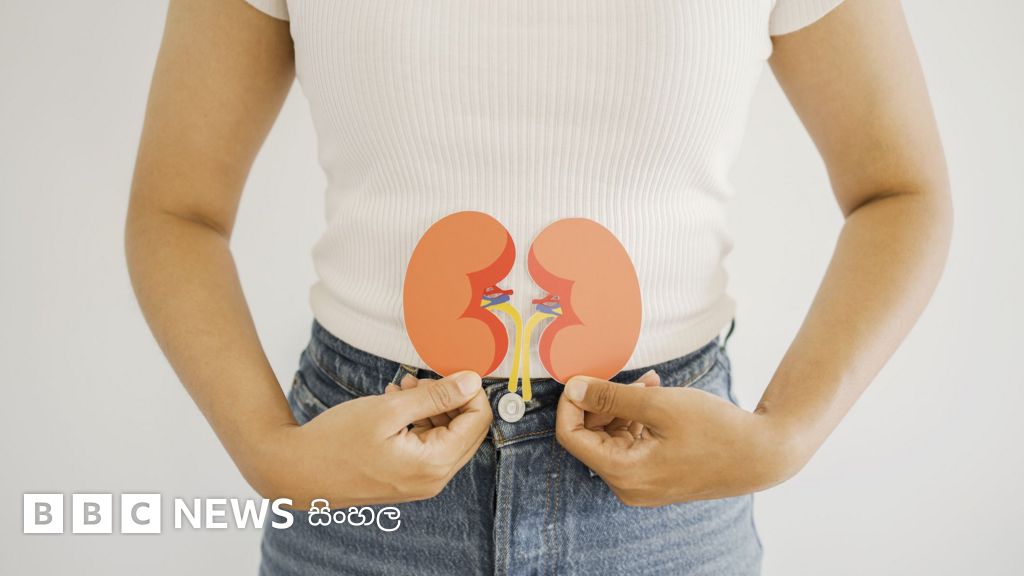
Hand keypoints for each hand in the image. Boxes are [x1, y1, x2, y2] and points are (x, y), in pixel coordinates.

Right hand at [253, 370, 491, 508]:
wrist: (296, 471)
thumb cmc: (336, 440)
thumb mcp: (389, 409)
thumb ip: (436, 396)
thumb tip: (473, 382)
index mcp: (434, 465)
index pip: (478, 422)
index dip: (469, 391)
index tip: (448, 371)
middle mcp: (433, 480)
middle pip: (466, 430)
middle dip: (449, 399)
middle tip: (417, 381)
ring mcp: (420, 482)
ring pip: (446, 435)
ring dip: (431, 407)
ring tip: (401, 389)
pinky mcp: (406, 479)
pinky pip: (426, 445)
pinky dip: (417, 421)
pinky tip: (395, 404)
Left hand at [555, 374, 802, 506]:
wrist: (763, 453)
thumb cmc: (716, 430)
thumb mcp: (660, 405)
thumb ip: (611, 396)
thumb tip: (573, 388)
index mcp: (624, 473)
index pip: (572, 437)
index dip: (571, 403)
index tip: (582, 377)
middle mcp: (628, 486)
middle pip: (591, 437)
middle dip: (602, 402)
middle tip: (628, 378)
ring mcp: (642, 484)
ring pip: (612, 437)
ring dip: (622, 406)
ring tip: (650, 383)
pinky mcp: (656, 476)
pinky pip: (632, 444)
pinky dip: (637, 418)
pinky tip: (655, 394)